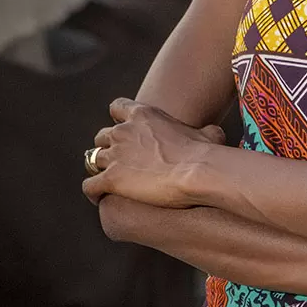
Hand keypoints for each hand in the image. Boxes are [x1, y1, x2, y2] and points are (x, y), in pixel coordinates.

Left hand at [82, 99, 219, 207]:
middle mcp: (123, 131)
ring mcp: (114, 155)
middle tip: (120, 162)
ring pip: (92, 160)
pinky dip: (93, 192)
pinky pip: (89, 186)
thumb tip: (217, 134)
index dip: (118, 119)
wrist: (196, 171)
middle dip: (108, 147)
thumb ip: (205, 131)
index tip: (126, 131)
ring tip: (110, 183)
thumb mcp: (208, 134)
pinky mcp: (110, 179)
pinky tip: (102, 199)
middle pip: (101, 136)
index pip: (117, 107)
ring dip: (100, 170)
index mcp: (143, 114)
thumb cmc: (205, 152)